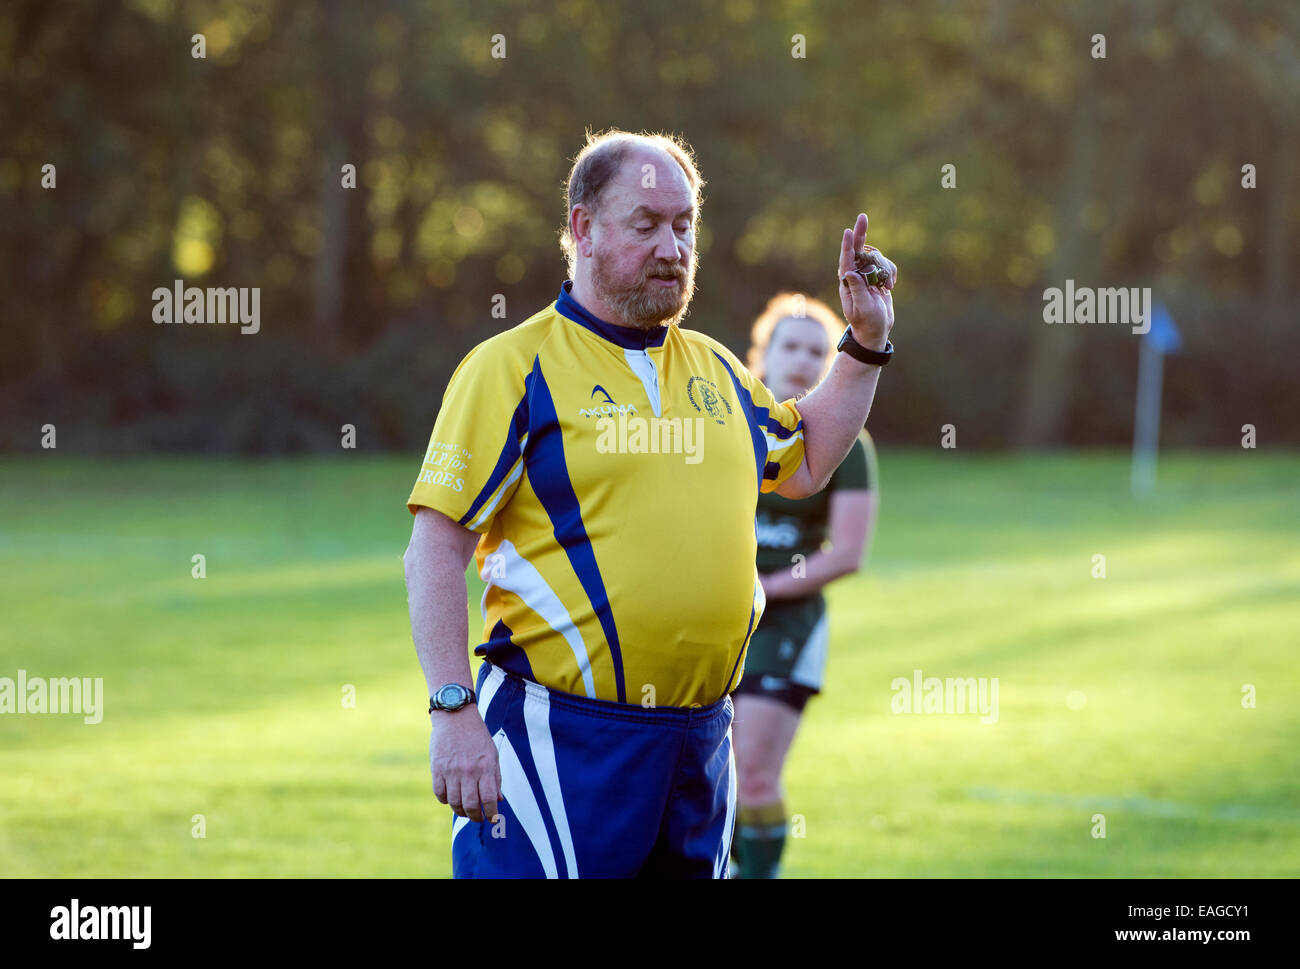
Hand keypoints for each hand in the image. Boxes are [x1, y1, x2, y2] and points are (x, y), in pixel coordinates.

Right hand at [430, 705, 501, 822]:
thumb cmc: (477, 736)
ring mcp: (451, 770)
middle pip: (470, 805)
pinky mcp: (437, 768)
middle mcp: (469, 771)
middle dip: (474, 817)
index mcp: (485, 767)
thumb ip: (496, 777)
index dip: (491, 813)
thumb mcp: (492, 754)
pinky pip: (440, 794)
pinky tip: (450, 798)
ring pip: (454, 802)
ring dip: (460, 811)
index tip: (491, 818)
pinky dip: (445, 800)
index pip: (489, 799)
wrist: (456, 716)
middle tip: (476, 818)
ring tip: (464, 810)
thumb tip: (499, 800)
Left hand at [837, 213, 895, 350]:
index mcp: (847, 282)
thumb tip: (848, 271)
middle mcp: (855, 275)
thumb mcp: (862, 308)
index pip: (846, 259)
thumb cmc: (867, 323)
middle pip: (858, 250)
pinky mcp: (877, 276)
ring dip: (885, 268)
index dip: (848, 245)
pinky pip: (887, 265)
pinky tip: (890, 287)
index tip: (849, 231)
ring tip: (887, 286)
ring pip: (877, 258)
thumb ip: (857, 290)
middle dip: (861, 233)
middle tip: (862, 216)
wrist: (876, 331)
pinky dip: (892, 273)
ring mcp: (866, 274)